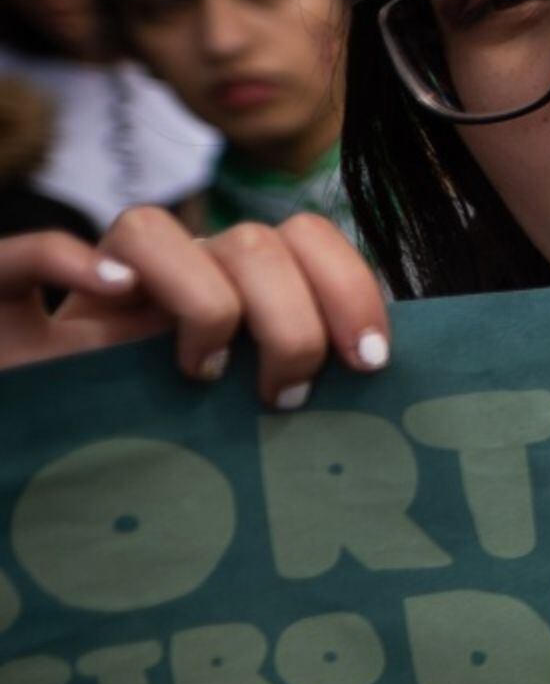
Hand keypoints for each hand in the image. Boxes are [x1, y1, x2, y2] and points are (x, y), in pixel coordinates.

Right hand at [0, 208, 388, 405]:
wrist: (42, 454)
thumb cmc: (160, 443)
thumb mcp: (241, 419)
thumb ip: (295, 385)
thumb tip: (379, 387)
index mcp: (233, 287)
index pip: (306, 240)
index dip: (350, 288)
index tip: (369, 361)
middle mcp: (172, 272)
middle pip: (253, 242)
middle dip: (291, 321)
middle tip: (284, 396)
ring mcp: (97, 282)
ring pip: (155, 229)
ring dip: (200, 302)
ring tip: (201, 375)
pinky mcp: (11, 297)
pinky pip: (32, 250)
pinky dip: (69, 260)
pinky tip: (111, 296)